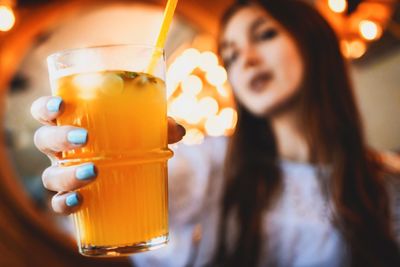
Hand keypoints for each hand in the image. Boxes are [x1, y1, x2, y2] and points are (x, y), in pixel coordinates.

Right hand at [31, 96, 185, 214]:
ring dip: (67, 174)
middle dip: (59, 137)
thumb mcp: (144, 131)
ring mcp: (64, 174)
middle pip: (44, 140)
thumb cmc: (128, 144)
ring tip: (93, 171)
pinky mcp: (71, 198)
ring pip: (49, 175)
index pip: (46, 111)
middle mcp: (62, 149)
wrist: (126, 178)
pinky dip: (65, 203)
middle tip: (84, 138)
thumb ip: (159, 127)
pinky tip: (79, 201)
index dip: (46, 107)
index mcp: (73, 125)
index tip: (61, 104)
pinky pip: (58, 203)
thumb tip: (179, 130)